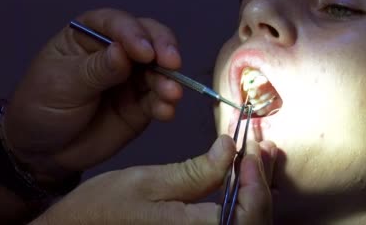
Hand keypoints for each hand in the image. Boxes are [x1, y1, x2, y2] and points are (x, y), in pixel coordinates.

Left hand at [3, 9, 183, 180]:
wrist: (42, 151)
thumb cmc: (41, 106)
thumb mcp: (62, 84)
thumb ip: (95, 70)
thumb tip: (123, 53)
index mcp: (90, 34)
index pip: (117, 24)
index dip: (134, 34)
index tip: (144, 52)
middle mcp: (117, 49)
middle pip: (148, 38)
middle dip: (163, 49)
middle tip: (171, 64)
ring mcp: (132, 77)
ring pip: (159, 69)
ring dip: (168, 80)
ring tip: (171, 95)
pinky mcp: (141, 104)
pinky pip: (158, 99)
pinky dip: (165, 103)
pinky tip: (165, 111)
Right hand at [30, 136, 276, 224]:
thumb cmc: (104, 209)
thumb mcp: (149, 182)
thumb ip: (196, 171)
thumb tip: (231, 149)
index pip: (246, 215)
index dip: (256, 179)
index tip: (250, 148)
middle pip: (253, 223)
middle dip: (261, 183)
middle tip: (260, 148)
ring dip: (256, 193)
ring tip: (255, 159)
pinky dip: (242, 204)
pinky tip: (241, 180)